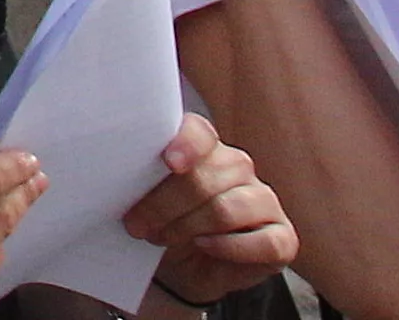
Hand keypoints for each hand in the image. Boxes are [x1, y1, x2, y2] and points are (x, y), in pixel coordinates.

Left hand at [124, 111, 292, 300]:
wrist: (182, 266)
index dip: (186, 144)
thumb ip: (141, 174)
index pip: (199, 132)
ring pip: (228, 209)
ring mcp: (263, 201)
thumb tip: (116, 168)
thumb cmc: (162, 221)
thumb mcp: (144, 196)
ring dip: (189, 227)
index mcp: (204, 148)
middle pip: (205, 179)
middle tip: (137, 225)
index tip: (168, 162)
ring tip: (161, 238)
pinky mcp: (282, 238)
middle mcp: (237, 167)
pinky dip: (230, 247)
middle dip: (165, 205)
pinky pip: (265, 241)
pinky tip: (205, 247)